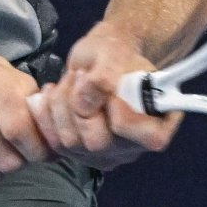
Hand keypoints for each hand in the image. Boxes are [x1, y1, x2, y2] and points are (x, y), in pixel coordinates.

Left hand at [27, 21, 181, 170]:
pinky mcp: (80, 154)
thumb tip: (87, 100)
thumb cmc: (116, 53)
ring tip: (70, 80)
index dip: (123, 114)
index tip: (110, 86)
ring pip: (70, 142)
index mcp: (159, 123)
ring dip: (61, 104)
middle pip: (98, 143)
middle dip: (81, 104)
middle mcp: (135, 146)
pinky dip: (47, 113)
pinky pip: (54, 143)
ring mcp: (106, 154)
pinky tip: (55, 93)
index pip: (148, 138)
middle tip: (81, 76)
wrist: (101, 58)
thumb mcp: (114, 51)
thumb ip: (105, 74)